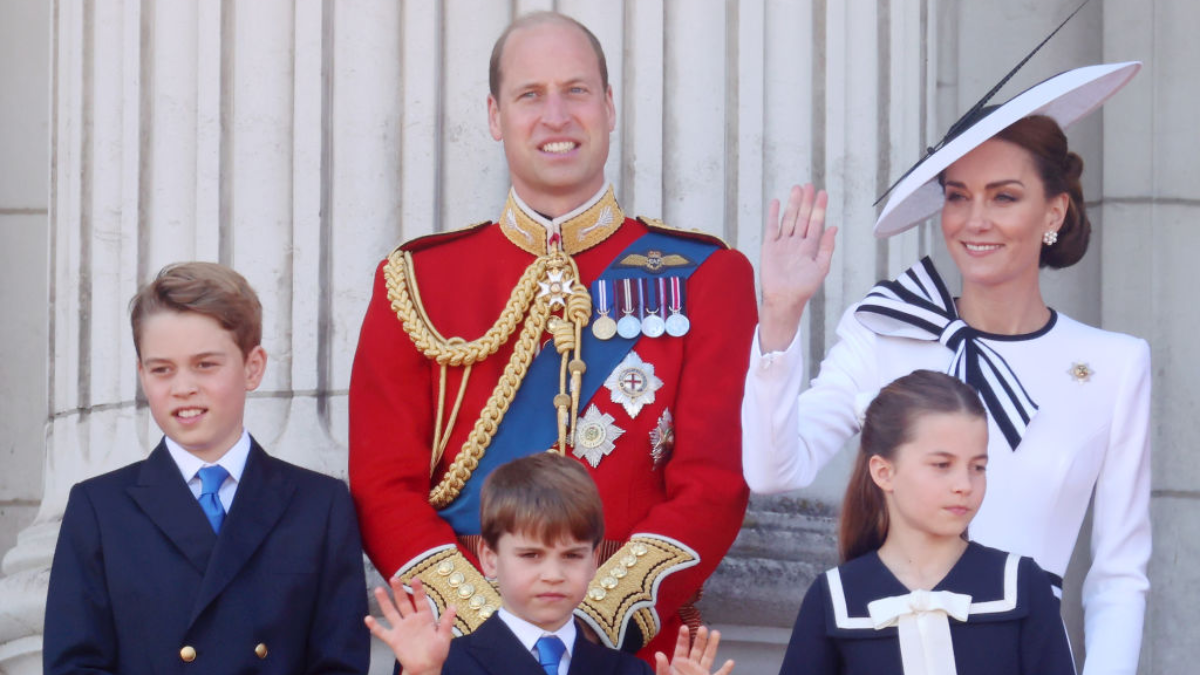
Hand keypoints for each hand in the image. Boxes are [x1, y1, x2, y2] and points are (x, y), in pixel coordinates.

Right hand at [364, 577, 455, 674]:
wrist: (425, 669)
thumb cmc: (436, 654)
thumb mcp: (444, 637)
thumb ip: (447, 622)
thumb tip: (454, 606)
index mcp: (425, 618)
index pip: (421, 601)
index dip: (418, 590)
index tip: (415, 578)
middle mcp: (412, 621)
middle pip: (404, 602)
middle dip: (398, 590)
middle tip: (394, 578)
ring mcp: (401, 629)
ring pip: (391, 612)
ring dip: (385, 602)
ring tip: (379, 590)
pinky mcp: (394, 640)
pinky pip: (383, 632)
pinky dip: (375, 626)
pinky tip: (368, 619)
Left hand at [654, 625, 734, 674]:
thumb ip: (662, 667)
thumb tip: (658, 654)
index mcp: (679, 663)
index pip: (682, 648)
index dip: (683, 638)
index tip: (684, 627)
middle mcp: (691, 666)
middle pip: (697, 649)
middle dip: (700, 638)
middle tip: (703, 628)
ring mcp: (700, 673)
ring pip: (708, 657)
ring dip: (712, 646)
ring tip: (716, 633)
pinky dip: (725, 670)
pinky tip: (730, 662)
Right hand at [758, 183, 835, 351]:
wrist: (784, 298)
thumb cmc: (804, 287)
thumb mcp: (821, 268)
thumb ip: (827, 247)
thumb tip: (833, 227)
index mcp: (810, 248)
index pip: (816, 223)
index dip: (819, 208)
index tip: (823, 193)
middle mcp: (797, 243)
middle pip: (803, 218)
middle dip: (806, 202)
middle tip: (809, 185)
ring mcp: (783, 244)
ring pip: (789, 219)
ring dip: (793, 205)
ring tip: (797, 189)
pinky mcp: (770, 247)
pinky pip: (772, 228)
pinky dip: (773, 215)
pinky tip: (776, 202)